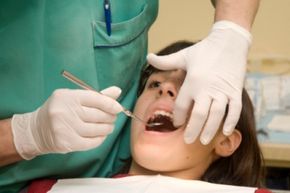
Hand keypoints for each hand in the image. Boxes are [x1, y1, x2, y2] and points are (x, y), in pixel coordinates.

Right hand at [11, 86, 122, 159]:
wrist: (36, 130)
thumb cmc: (59, 110)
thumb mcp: (74, 98)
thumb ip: (96, 96)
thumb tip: (117, 92)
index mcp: (67, 96)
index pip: (95, 99)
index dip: (110, 104)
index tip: (118, 108)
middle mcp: (65, 111)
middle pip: (98, 115)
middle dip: (110, 117)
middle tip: (113, 118)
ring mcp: (65, 128)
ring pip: (97, 129)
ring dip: (107, 128)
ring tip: (109, 127)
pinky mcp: (67, 143)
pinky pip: (92, 142)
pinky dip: (100, 139)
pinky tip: (101, 135)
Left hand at [147, 21, 250, 144]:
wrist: (229, 40)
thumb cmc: (204, 49)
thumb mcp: (183, 55)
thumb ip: (165, 61)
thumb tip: (147, 56)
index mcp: (192, 81)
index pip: (181, 105)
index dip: (177, 116)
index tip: (176, 124)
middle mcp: (206, 88)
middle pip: (198, 115)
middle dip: (192, 130)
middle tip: (188, 141)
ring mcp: (223, 90)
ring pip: (216, 115)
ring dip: (210, 130)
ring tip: (203, 141)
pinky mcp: (236, 90)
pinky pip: (234, 110)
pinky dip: (231, 122)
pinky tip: (225, 132)